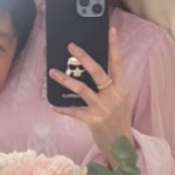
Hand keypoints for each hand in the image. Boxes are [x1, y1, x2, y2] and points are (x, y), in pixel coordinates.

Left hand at [48, 27, 133, 161]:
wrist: (120, 143)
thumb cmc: (117, 117)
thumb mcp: (118, 98)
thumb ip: (108, 84)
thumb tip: (89, 66)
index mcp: (122, 87)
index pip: (118, 63)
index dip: (114, 46)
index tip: (110, 31)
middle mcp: (114, 96)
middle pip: (98, 72)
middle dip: (83, 57)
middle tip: (71, 46)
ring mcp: (103, 108)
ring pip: (82, 89)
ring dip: (66, 80)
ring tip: (53, 72)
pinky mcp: (93, 120)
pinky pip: (75, 111)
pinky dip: (63, 108)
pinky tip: (54, 105)